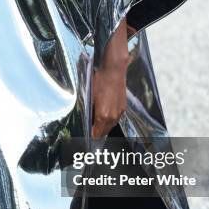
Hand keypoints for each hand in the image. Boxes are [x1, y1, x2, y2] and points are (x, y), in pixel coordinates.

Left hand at [92, 18, 129, 137]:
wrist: (113, 69)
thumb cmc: (98, 80)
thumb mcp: (89, 96)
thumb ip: (88, 111)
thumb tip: (87, 120)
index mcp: (103, 115)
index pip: (96, 134)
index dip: (90, 138)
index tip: (85, 139)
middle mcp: (112, 117)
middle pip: (104, 133)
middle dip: (97, 134)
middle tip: (89, 134)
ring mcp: (119, 113)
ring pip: (111, 126)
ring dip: (104, 128)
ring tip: (96, 127)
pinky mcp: (123, 108)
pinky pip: (115, 119)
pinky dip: (109, 121)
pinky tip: (105, 116)